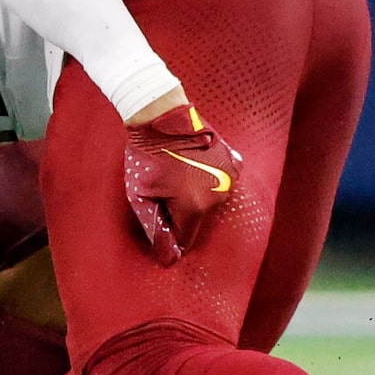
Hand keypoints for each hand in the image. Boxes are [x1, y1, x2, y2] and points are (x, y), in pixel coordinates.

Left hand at [123, 101, 243, 263]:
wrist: (161, 117)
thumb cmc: (146, 156)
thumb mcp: (140, 196)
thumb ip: (155, 227)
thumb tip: (168, 257)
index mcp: (194, 206)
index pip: (186, 240)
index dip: (171, 240)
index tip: (161, 232)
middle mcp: (217, 196)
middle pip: (198, 220)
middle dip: (180, 214)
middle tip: (162, 193)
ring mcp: (230, 178)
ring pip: (210, 202)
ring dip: (195, 197)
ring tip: (176, 176)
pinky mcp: (234, 163)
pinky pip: (221, 183)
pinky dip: (208, 180)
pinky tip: (192, 166)